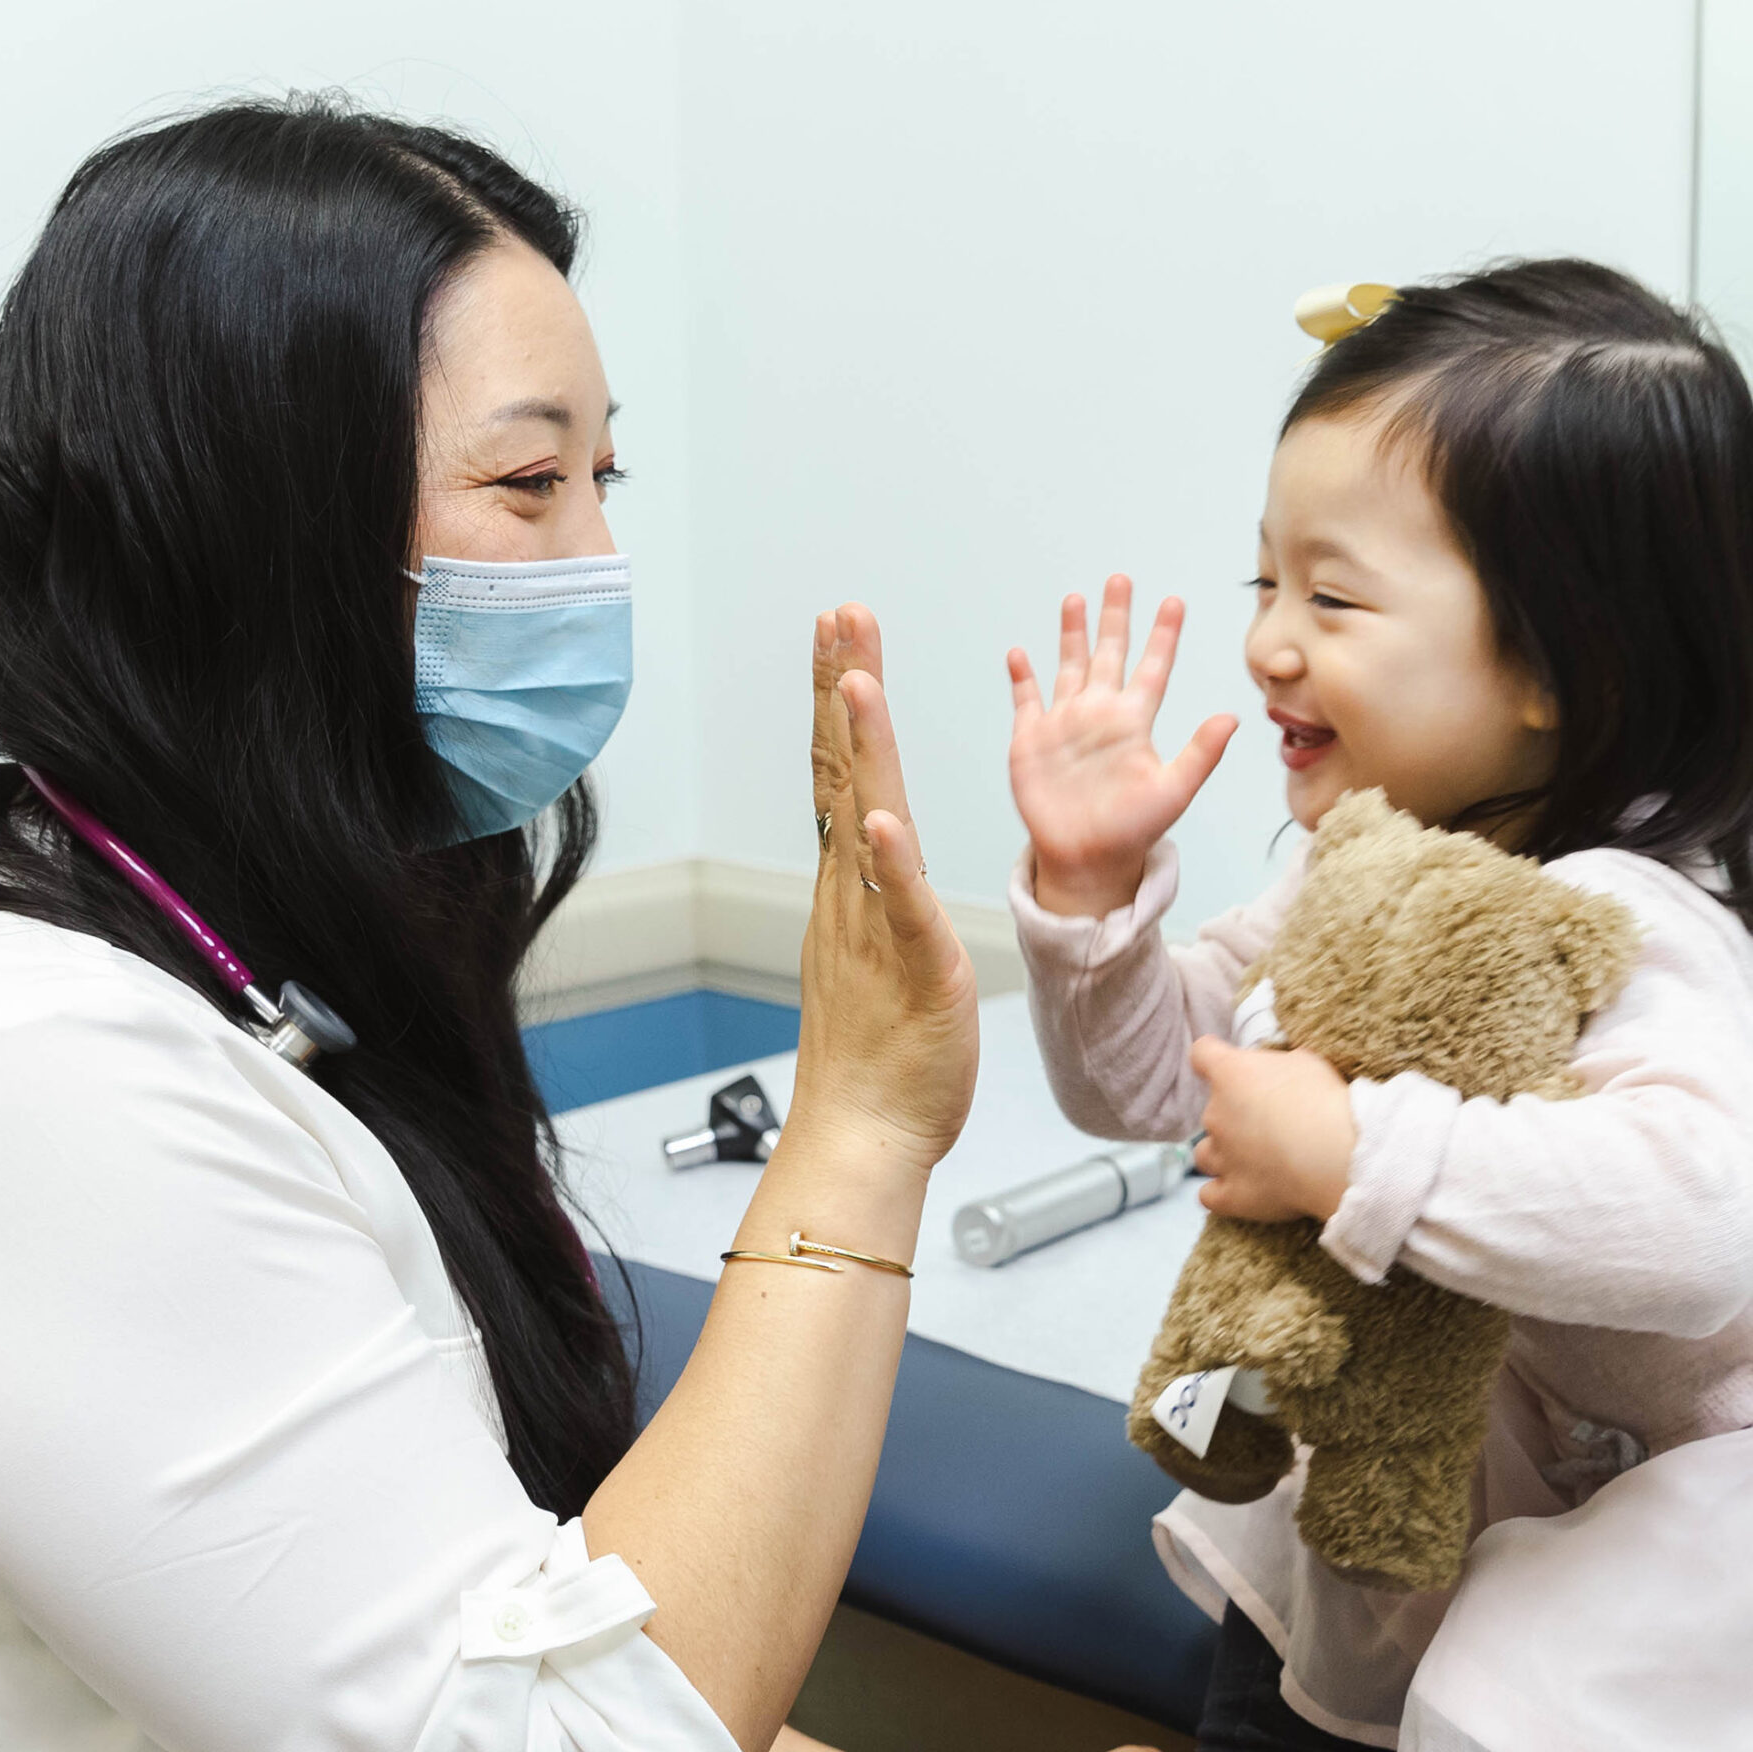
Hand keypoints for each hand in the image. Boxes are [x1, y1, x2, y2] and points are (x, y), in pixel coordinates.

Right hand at [788, 605, 979, 1172]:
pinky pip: (898, 910)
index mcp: (850, 887)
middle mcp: (851, 894)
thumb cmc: (879, 1057)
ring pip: (867, 822)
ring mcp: (875, 928)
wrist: (863, 1136)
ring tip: (854, 682)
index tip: (840, 636)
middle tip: (842, 615)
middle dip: (842, 688)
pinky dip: (889, 863)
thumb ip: (872, 893)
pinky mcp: (912, 969)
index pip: (843, 773)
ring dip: (861, 750)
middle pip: (844, 772)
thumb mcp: (877, 952)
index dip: (840, 700)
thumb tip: (870, 844)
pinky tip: (883, 818)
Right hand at [1008, 576, 1235, 918]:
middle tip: (1121, 579)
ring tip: (1075, 600)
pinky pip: (1027, 701)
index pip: (1152, 668)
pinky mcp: (1032, 740)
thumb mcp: (1173, 791)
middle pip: (1109, 654)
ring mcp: (1065, 724)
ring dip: (1071, 634)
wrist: (1086, 859)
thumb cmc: (1133, 830)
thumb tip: (1233, 718)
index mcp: (1134, 722)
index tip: (1175, 602)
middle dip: (1115, 617)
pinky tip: (1019, 654)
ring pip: (1070, 667)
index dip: (1163, 635)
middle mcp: (1101, 714)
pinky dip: (1022, 678)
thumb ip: (1201, 753)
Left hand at [1191, 1038, 1356, 1224]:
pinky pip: (1209, 1196)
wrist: (1335, 1154)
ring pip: (1204, 1154)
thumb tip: (1277, 1075)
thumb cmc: (1323, 1100)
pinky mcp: (1231, 1195)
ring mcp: (1221, 1157)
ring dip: (1223, 1155)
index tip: (1226, 1064)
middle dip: (1236, 1116)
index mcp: (1230, 1074)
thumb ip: (1279, 1067)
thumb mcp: (1306, 1063)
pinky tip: (1239, 1189)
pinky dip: (1219, 1193)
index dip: (1212, 1058)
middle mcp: (1216, 1115)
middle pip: (1212, 1112)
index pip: (1203, 1054)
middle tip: (1273, 1124)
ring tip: (1254, 1160)